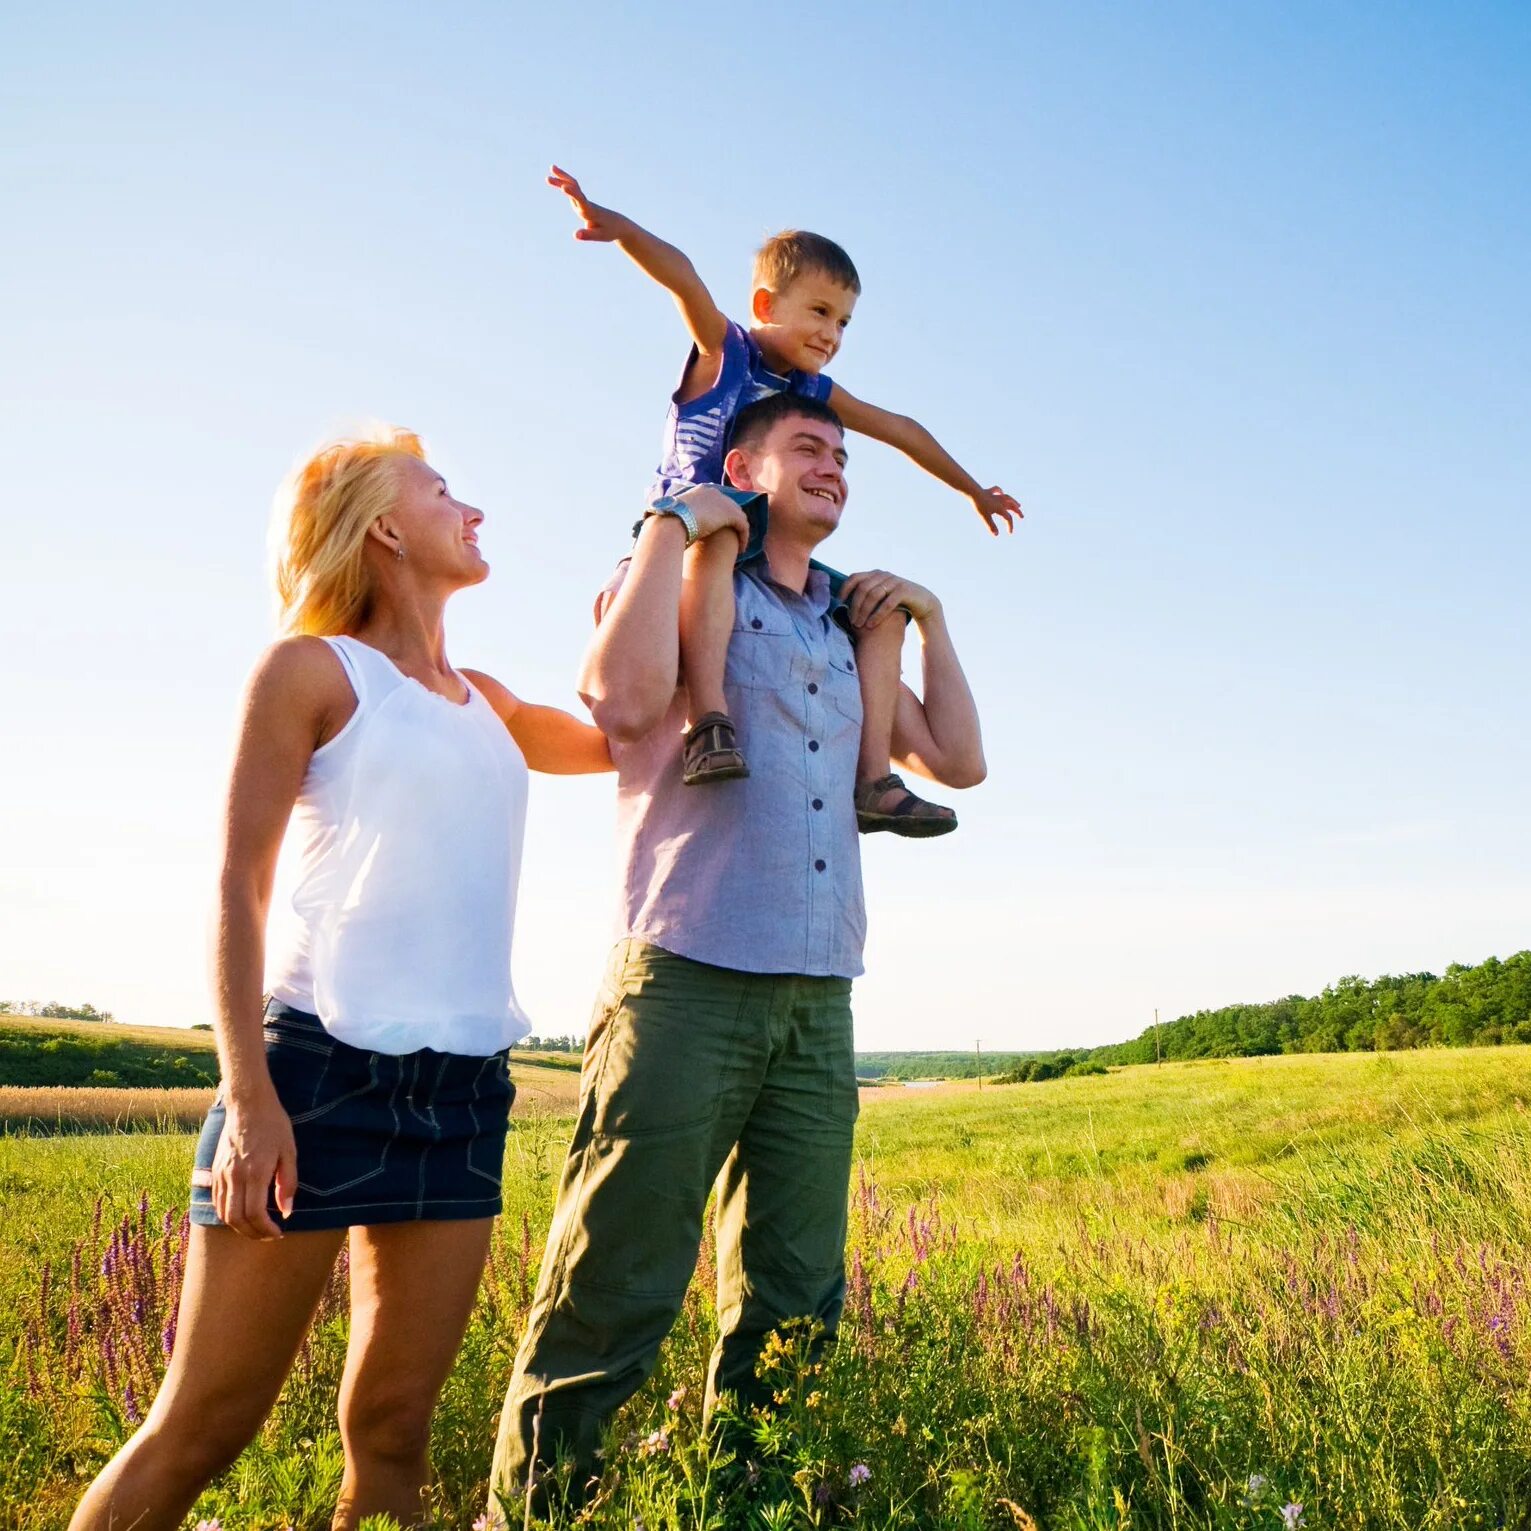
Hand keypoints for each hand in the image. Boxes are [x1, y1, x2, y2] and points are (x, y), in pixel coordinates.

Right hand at [212, 1086, 297, 1239]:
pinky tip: (240, 1214)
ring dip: (239, 1227)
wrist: (248, 1105)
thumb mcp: (289, 1151)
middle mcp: (234, 1176)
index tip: (278, 1233)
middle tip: (268, 1235)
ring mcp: (222, 1174)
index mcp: (255, 1172)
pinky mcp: (215, 1170)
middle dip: (253, 1233)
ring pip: (223, 1213)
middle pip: (236, 1219)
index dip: (266, 1229)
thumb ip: (288, 1183)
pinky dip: (227, 1214)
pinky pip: (217, 1201)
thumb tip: (286, 1212)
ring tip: (256, 1229)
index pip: (255, 1214)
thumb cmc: (273, 1125)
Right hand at [547, 164, 633, 242]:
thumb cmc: (610, 231)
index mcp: (590, 211)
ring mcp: (584, 202)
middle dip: (563, 180)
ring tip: (552, 167)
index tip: (563, 187)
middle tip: (550, 171)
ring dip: (562, 177)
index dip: (572, 193)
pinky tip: (558, 182)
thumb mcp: (600, 236)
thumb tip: (575, 235)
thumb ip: (587, 235)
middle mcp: (586, 204)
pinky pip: (573, 191)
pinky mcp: (582, 203)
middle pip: (575, 188)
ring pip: (573, 186)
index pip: (580, 200)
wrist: (619, 225)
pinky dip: (565, 184)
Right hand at [675, 485, 752, 544]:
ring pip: (739, 517)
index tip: (721, 527)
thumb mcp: (677, 514)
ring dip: (740, 532)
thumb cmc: (669, 522)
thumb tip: (679, 523)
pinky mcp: (731, 514)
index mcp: (702, 491)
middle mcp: (715, 493)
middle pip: (731, 507)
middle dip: (734, 522)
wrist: (673, 521)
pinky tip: (741, 549)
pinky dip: (743, 538)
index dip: (722, 514)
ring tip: (738, 545)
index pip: (718, 501)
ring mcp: (724, 502)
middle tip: (734, 536)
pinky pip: (743, 527)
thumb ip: (683, 516)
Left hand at [838, 569, 939, 629]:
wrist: (923, 602)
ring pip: (873, 595)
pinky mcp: (904, 590)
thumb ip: (867, 595)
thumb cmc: (897, 602)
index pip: (855, 577)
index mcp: (875, 574)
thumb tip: (844, 604)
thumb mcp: (881, 596)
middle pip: (862, 588)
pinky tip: (871, 624)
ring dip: (864, 611)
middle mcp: (884, 575)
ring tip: (859, 625)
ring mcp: (894, 581)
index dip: (845, 589)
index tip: (839, 602)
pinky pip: (887, 603)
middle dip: (855, 606)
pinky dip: (877, 615)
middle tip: (852, 621)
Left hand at [971, 486, 1021, 535]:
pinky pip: (997, 490)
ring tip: (1018, 505)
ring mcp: (995, 496)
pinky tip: (1001, 492)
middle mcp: (1000, 501)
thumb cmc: (979, 506)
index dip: (1010, 526)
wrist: (974, 493)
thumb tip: (996, 535)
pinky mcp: (989, 492)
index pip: (1008, 518)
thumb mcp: (985, 517)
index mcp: (1000, 508)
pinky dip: (1000, 491)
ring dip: (1014, 502)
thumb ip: (991, 526)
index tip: (1010, 533)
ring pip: (1008, 498)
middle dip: (1017, 512)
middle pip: (1011, 507)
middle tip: (1022, 517)